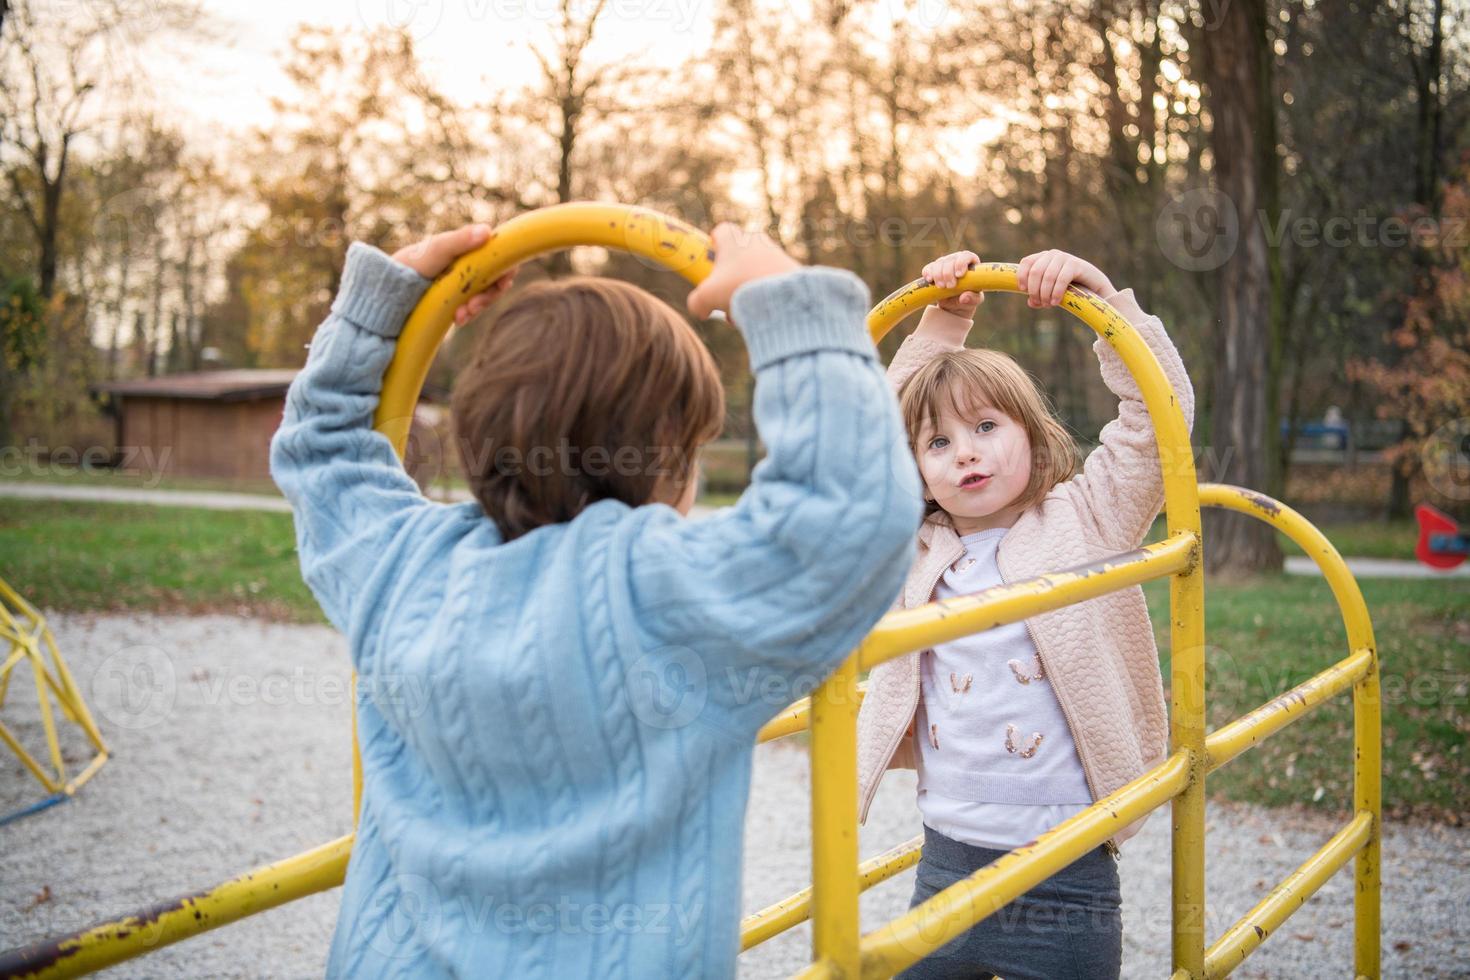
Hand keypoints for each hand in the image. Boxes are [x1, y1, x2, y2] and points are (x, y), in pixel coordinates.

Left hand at [391, 224, 519, 326]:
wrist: (386, 292)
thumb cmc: (409, 265)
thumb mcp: (436, 252)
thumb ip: (460, 240)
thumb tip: (488, 231)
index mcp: (466, 246)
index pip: (499, 255)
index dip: (506, 269)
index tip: (501, 284)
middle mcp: (467, 262)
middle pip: (496, 278)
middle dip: (489, 295)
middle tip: (473, 307)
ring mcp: (461, 280)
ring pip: (485, 295)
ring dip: (479, 307)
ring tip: (460, 317)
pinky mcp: (454, 297)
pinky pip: (472, 306)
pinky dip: (469, 314)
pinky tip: (457, 320)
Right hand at [687, 223, 800, 319]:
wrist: (781, 295)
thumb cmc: (739, 288)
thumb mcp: (707, 297)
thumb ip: (697, 302)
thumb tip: (701, 310)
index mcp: (734, 239)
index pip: (722, 231)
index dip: (715, 245)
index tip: (712, 260)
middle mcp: (756, 241)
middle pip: (738, 254)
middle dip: (730, 277)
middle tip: (726, 296)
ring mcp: (775, 253)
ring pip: (755, 270)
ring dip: (747, 290)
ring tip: (744, 312)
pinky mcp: (791, 268)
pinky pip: (772, 280)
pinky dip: (765, 294)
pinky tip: (763, 312)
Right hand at [921, 250, 984, 318]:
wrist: (954, 303)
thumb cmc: (968, 296)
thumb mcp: (975, 300)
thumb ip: (973, 298)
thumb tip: (964, 298)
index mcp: (970, 263)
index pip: (966, 256)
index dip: (961, 263)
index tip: (959, 275)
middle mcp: (956, 260)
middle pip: (950, 260)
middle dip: (948, 273)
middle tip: (950, 286)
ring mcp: (944, 264)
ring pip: (938, 264)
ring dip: (938, 275)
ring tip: (941, 287)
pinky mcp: (932, 269)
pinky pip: (928, 268)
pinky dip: (928, 274)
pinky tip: (930, 280)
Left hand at [1016, 249, 1113, 307]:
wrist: (1094, 287)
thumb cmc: (1069, 289)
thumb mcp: (1050, 293)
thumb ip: (1039, 298)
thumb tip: (1030, 303)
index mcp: (1043, 258)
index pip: (1027, 262)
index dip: (1022, 276)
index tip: (1023, 290)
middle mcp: (1053, 254)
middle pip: (1036, 271)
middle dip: (1035, 290)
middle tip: (1040, 303)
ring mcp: (1065, 258)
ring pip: (1048, 276)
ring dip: (1045, 294)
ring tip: (1048, 305)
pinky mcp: (1076, 264)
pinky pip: (1061, 279)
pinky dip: (1056, 292)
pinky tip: (1056, 302)